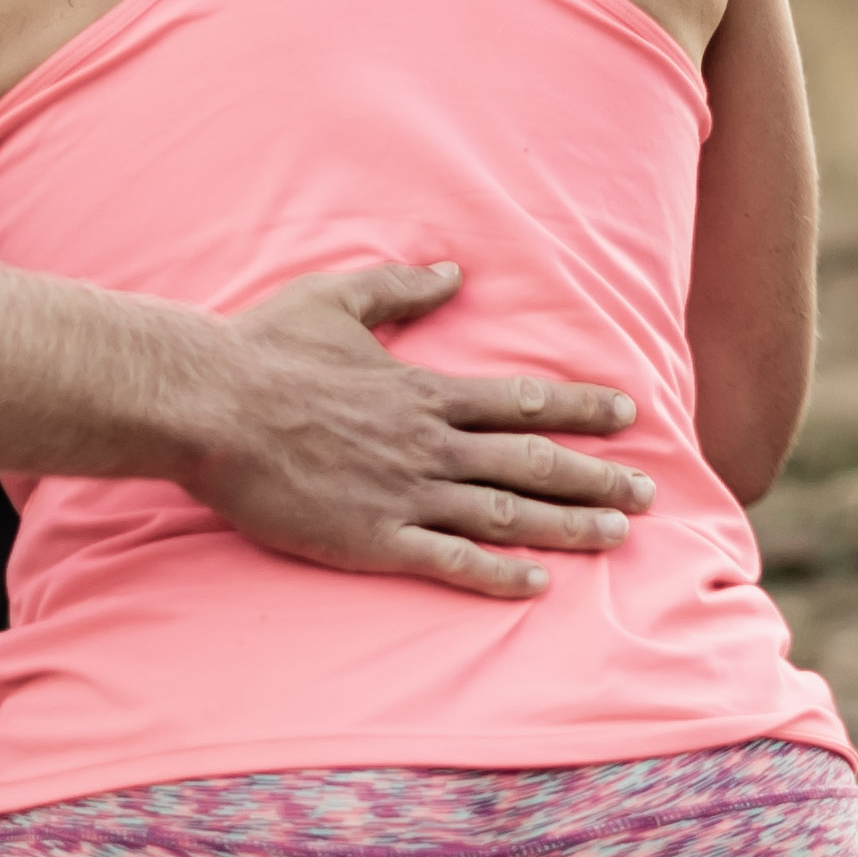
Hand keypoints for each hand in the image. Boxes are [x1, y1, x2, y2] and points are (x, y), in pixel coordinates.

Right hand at [189, 260, 652, 596]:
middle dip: (596, 476)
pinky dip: (496, 575)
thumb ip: (400, 287)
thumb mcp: (336, 298)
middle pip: (532, 461)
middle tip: (648, 491)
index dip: (581, 408)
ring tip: (616, 535)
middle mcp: (428, 444)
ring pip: (505, 513)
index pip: (522, 400)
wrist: (209, 407)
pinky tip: (536, 585)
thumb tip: (452, 271)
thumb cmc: (264, 349)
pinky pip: (449, 560)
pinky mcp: (372, 537)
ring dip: (566, 525)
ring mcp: (405, 494)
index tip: (628, 415)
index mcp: (423, 390)